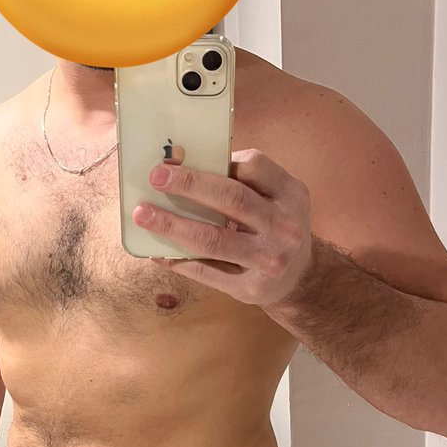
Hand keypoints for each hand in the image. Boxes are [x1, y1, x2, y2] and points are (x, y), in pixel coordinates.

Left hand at [132, 145, 313, 308]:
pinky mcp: (250, 288)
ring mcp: (268, 260)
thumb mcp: (277, 198)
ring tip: (144, 215)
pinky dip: (177, 260)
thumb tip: (183, 167)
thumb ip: (245, 183)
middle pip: (232, 199)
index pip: (254, 167)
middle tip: (155, 177)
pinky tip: (156, 251)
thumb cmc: (277, 228)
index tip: (184, 159)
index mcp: (290, 195)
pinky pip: (206, 272)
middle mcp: (284, 227)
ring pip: (213, 239)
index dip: (219, 160)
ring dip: (173, 225)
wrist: (301, 280)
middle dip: (189, 186)